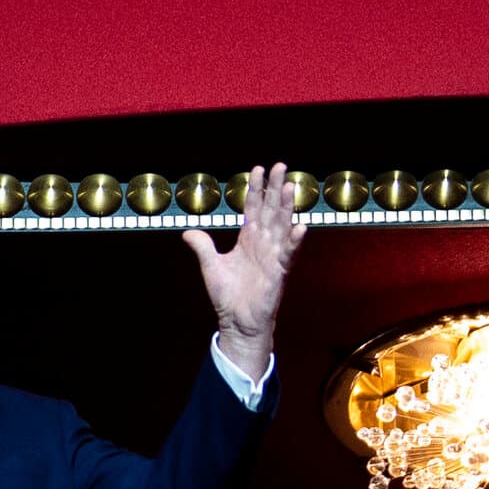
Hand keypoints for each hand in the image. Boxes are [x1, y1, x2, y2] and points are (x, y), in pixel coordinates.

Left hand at [181, 165, 306, 377]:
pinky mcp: (278, 273)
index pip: (253, 208)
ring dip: (287, 207)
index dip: (255, 189)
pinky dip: (294, 241)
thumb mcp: (210, 266)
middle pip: (271, 210)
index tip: (258, 169)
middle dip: (275, 188)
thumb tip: (187, 231)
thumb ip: (203, 246)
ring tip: (290, 187)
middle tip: (281, 166)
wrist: (236, 322)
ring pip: (282, 226)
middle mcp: (263, 244)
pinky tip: (300, 227)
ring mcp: (272, 256)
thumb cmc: (228, 296)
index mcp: (248, 240)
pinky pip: (288, 254)